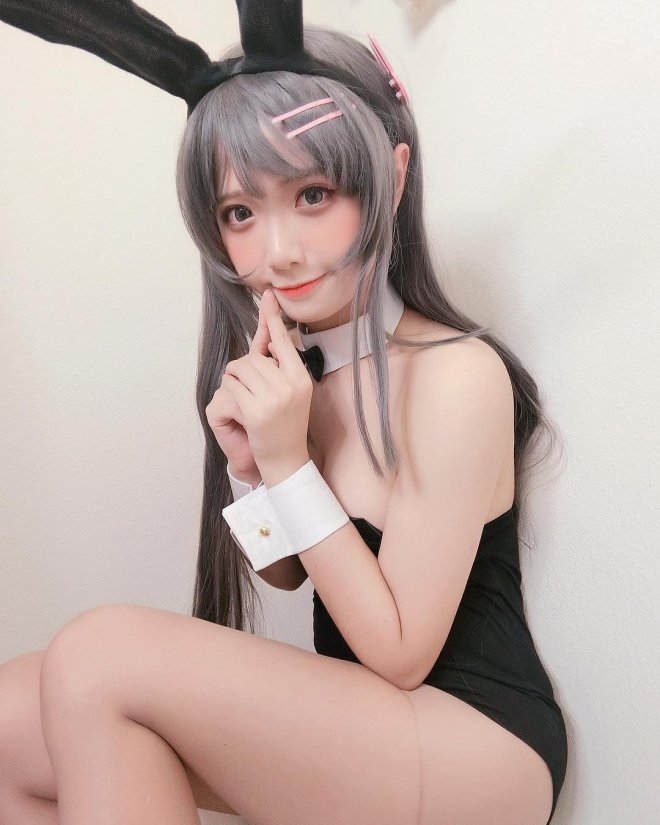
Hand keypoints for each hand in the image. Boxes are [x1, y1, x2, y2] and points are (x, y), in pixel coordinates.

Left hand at [221, 289, 311, 481]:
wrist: (286, 461)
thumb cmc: (287, 427)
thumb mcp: (293, 394)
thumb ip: (281, 367)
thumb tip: (270, 340)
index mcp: (300, 378)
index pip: (283, 342)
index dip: (273, 321)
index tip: (268, 298)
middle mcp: (290, 385)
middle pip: (253, 357)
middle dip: (242, 369)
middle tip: (247, 390)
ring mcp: (273, 398)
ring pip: (239, 369)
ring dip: (233, 380)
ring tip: (244, 400)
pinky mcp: (255, 411)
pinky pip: (231, 388)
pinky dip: (228, 396)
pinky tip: (239, 412)